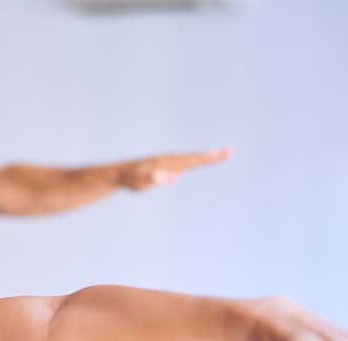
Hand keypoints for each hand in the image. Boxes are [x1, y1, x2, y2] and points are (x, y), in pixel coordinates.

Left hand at [118, 147, 232, 190]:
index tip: (224, 153)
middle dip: (212, 156)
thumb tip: (169, 176)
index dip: (209, 158)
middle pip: (194, 158)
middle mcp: (169, 161)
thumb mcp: (141, 182)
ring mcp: (165, 164)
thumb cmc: (129, 180)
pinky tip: (190, 166)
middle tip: (230, 151)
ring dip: (202, 158)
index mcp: (168, 163)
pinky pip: (179, 165)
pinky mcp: (161, 168)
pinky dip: (189, 164)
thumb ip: (154, 179)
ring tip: (217, 156)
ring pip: (187, 161)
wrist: (117, 175)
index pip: (192, 161)